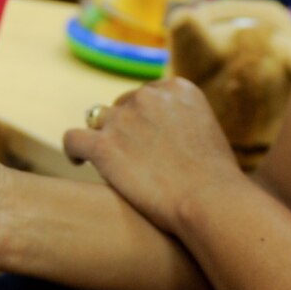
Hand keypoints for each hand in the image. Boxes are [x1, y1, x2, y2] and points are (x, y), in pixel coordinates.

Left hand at [64, 78, 246, 236]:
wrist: (210, 201)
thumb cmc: (217, 180)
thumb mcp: (207, 132)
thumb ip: (185, 121)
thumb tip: (168, 131)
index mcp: (176, 88)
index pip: (147, 95)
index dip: (144, 117)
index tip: (145, 138)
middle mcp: (148, 96)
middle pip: (122, 105)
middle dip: (124, 127)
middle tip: (131, 156)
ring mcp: (123, 119)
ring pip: (97, 120)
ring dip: (102, 137)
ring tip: (103, 159)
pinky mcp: (103, 146)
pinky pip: (73, 139)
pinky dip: (74, 149)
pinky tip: (78, 161)